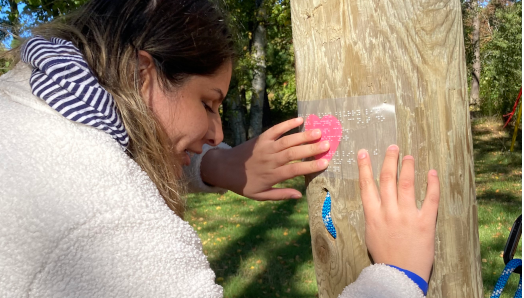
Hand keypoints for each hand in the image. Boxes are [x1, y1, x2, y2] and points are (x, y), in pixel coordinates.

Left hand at [200, 117, 329, 199]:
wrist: (223, 168)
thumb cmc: (244, 184)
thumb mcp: (260, 195)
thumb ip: (280, 195)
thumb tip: (300, 195)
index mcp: (272, 175)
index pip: (294, 170)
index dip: (310, 167)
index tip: (325, 163)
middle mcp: (270, 160)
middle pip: (293, 154)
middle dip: (311, 149)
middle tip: (328, 144)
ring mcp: (265, 147)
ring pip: (287, 141)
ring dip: (303, 136)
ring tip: (319, 132)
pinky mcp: (261, 138)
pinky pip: (275, 129)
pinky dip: (287, 124)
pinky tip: (299, 119)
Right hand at [357, 145, 439, 281]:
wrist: (399, 276)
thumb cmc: (384, 257)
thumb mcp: (371, 235)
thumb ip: (373, 216)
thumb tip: (375, 202)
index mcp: (373, 216)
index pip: (366, 186)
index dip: (365, 167)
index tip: (364, 152)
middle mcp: (388, 212)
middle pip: (387, 179)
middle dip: (389, 160)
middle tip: (393, 147)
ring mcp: (407, 216)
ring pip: (406, 184)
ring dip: (407, 167)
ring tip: (408, 156)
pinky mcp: (425, 223)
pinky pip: (430, 199)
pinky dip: (432, 184)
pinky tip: (432, 173)